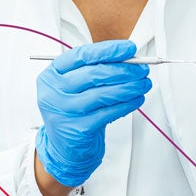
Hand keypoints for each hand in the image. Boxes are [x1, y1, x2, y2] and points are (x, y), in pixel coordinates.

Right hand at [34, 40, 150, 186]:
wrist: (65, 146)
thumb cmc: (74, 109)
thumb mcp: (75, 85)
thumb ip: (95, 69)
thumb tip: (128, 58)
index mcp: (52, 75)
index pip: (82, 55)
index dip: (108, 50)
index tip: (129, 48)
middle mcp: (54, 92)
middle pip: (95, 74)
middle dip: (124, 69)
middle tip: (142, 68)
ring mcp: (65, 111)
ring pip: (104, 93)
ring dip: (130, 86)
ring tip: (144, 83)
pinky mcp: (78, 128)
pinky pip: (109, 112)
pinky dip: (127, 104)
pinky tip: (136, 99)